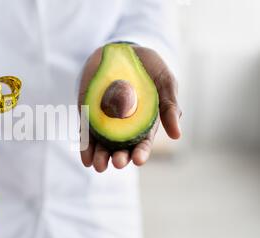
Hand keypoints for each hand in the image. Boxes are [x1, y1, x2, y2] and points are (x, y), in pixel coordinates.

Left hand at [78, 45, 181, 171]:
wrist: (121, 48)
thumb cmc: (147, 66)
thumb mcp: (165, 81)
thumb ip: (169, 106)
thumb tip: (177, 135)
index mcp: (144, 122)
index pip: (143, 142)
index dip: (141, 152)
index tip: (139, 159)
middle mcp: (124, 125)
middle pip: (121, 147)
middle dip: (120, 157)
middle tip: (118, 163)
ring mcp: (104, 119)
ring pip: (102, 143)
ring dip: (100, 156)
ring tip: (99, 166)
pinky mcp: (87, 111)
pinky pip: (85, 130)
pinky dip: (85, 144)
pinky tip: (85, 157)